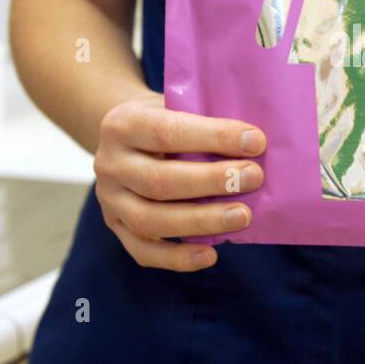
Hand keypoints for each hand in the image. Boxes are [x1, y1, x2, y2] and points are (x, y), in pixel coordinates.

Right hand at [93, 95, 265, 270]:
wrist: (122, 139)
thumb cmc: (162, 121)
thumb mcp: (174, 105)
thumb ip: (204, 120)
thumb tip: (255, 144)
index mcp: (122, 124)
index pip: (167, 131)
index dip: (213, 137)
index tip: (254, 142)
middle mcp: (109, 164)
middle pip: (159, 180)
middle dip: (211, 181)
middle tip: (254, 178)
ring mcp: (110, 200)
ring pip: (151, 219)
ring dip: (201, 221)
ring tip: (242, 216)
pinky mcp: (116, 228)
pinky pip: (143, 251)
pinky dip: (178, 258)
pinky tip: (210, 255)